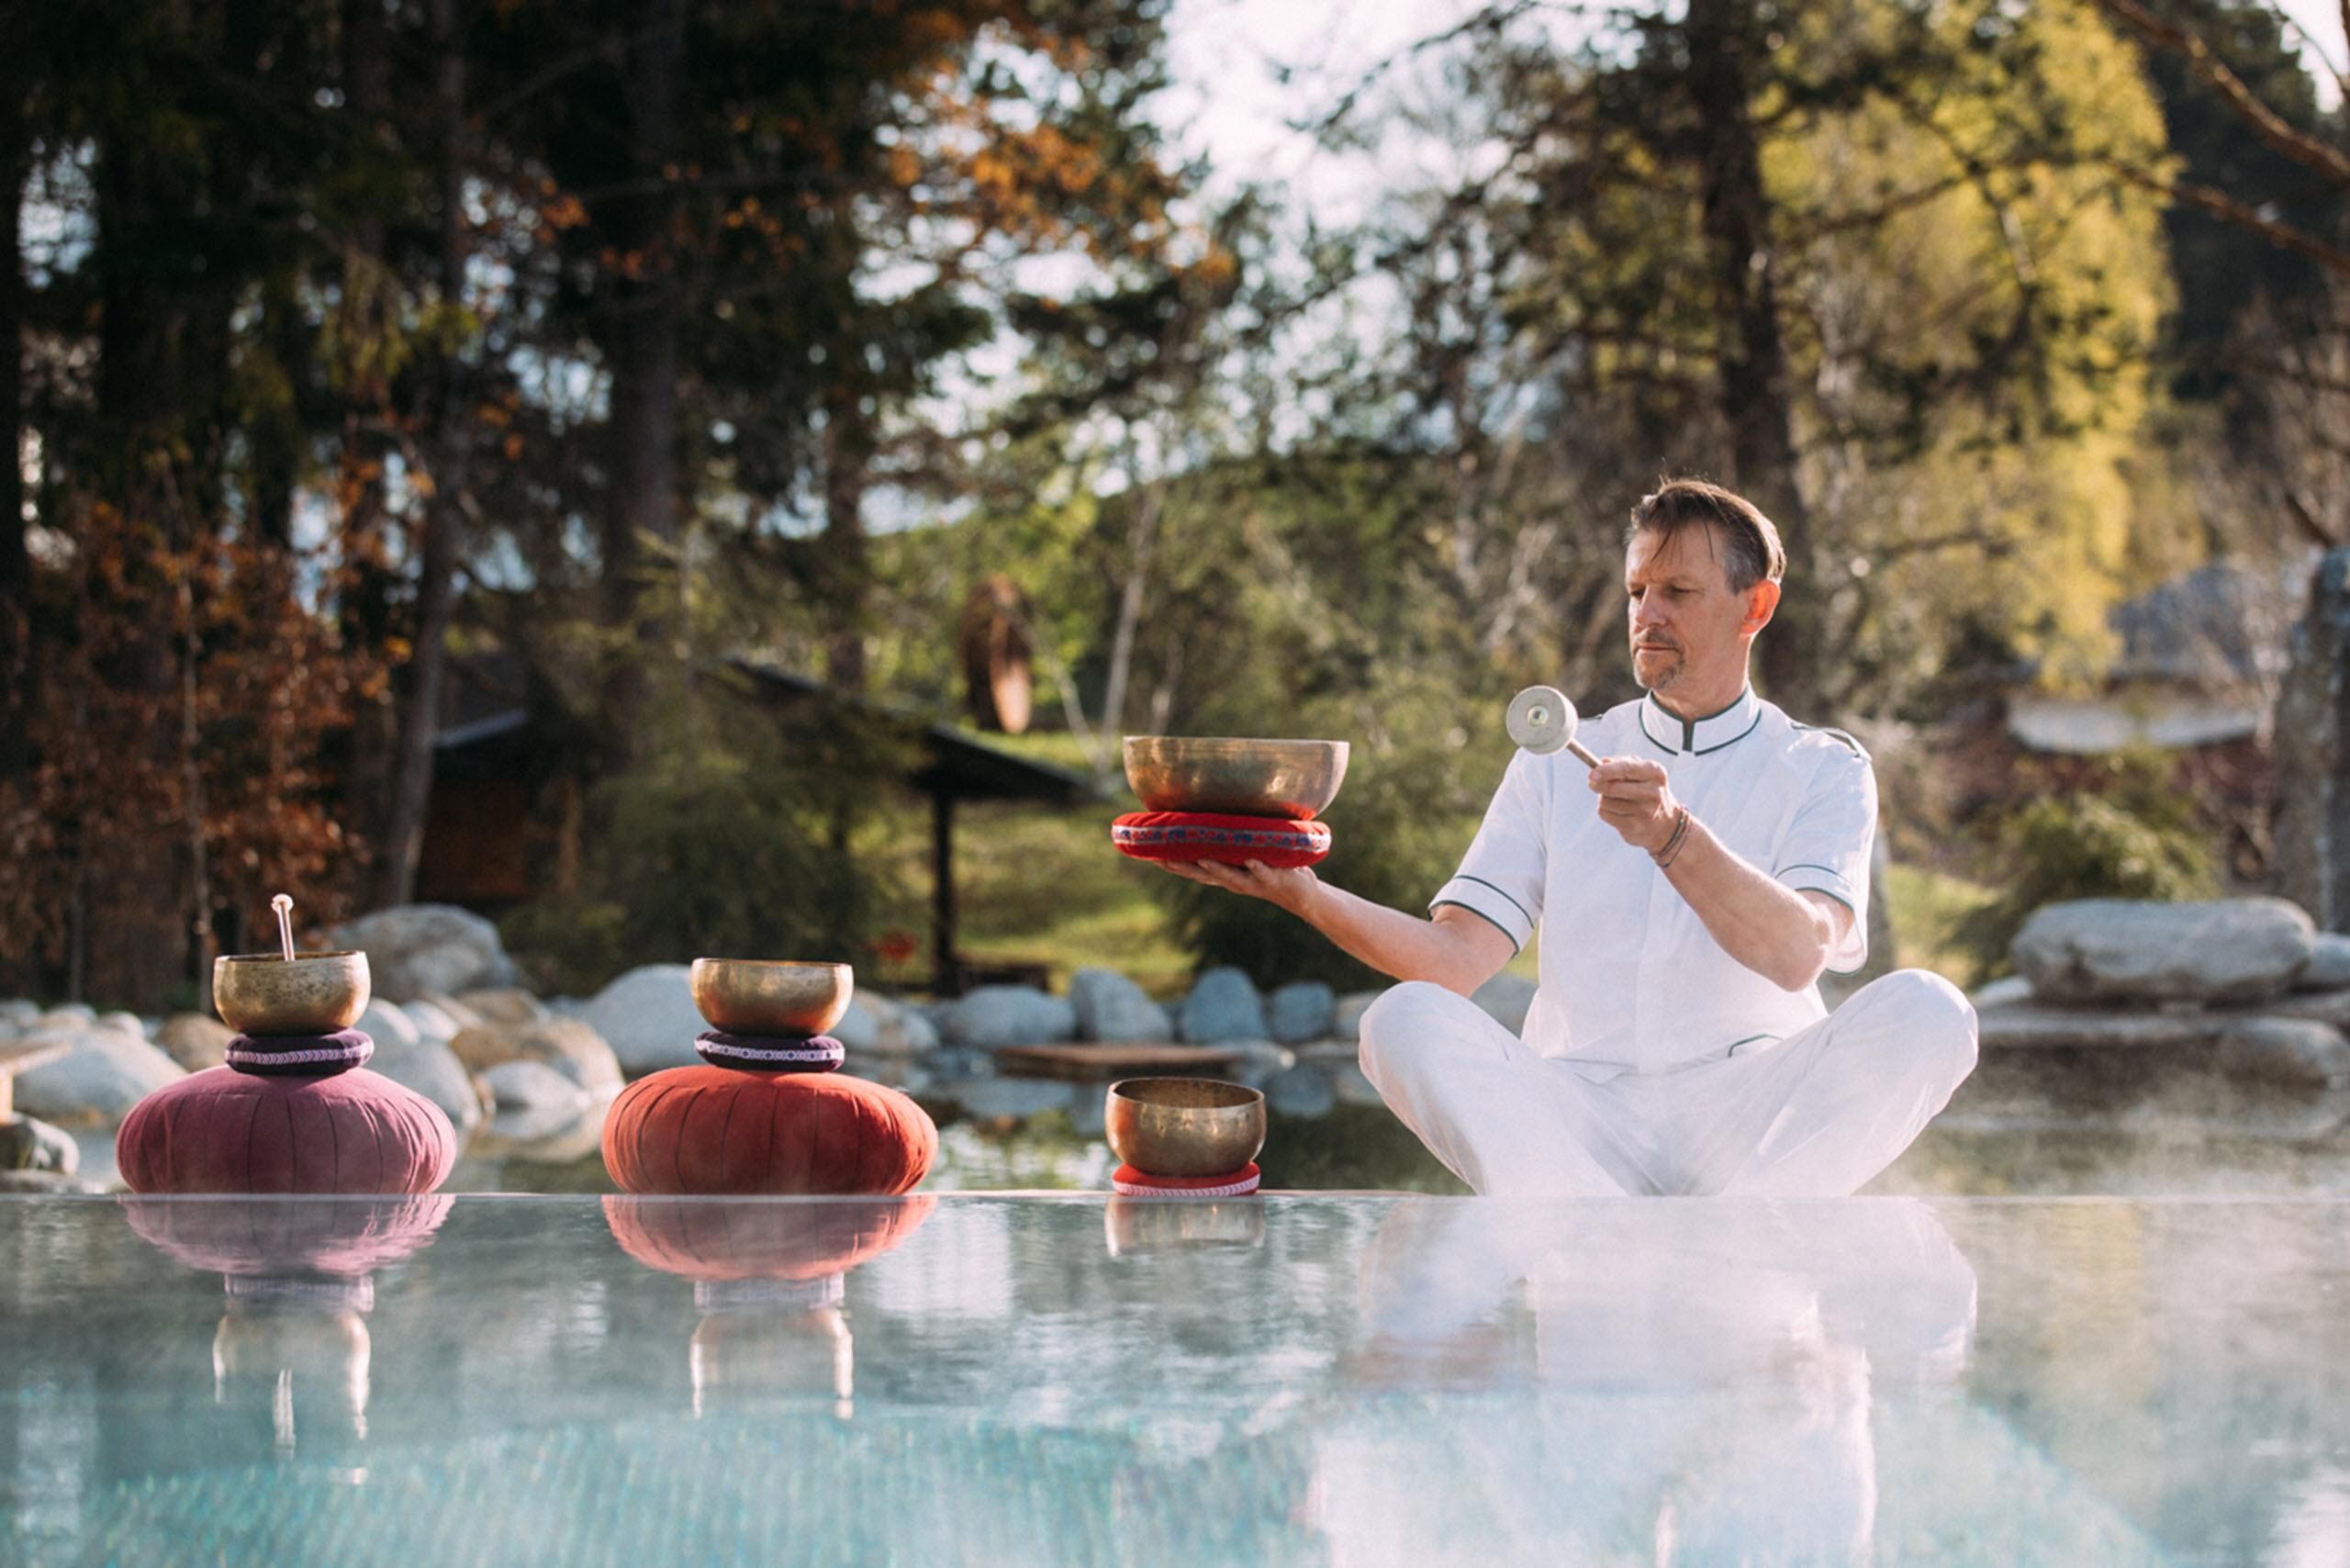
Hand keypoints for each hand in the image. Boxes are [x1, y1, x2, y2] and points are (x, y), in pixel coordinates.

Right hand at [1154, 857, 1320, 918]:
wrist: (1301, 894)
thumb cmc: (1270, 869)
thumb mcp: (1246, 857)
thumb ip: (1230, 844)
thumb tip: (1213, 819)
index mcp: (1225, 874)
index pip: (1194, 870)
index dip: (1172, 864)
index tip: (1150, 855)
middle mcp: (1234, 881)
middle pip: (1204, 876)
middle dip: (1183, 868)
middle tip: (1161, 858)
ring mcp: (1253, 881)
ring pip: (1231, 876)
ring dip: (1216, 869)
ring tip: (1202, 859)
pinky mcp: (1274, 879)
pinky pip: (1265, 872)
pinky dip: (1257, 867)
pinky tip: (1251, 861)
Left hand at [1587, 757, 1679, 853]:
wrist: (1665, 824)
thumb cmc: (1647, 790)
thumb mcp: (1642, 771)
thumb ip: (1622, 762)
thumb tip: (1602, 763)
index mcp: (1655, 773)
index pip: (1627, 769)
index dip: (1606, 771)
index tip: (1592, 774)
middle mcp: (1653, 792)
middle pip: (1612, 787)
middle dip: (1598, 785)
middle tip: (1592, 783)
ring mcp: (1645, 811)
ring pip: (1606, 801)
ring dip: (1603, 799)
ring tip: (1616, 800)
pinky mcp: (1635, 827)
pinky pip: (1606, 815)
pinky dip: (1606, 812)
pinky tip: (1618, 812)